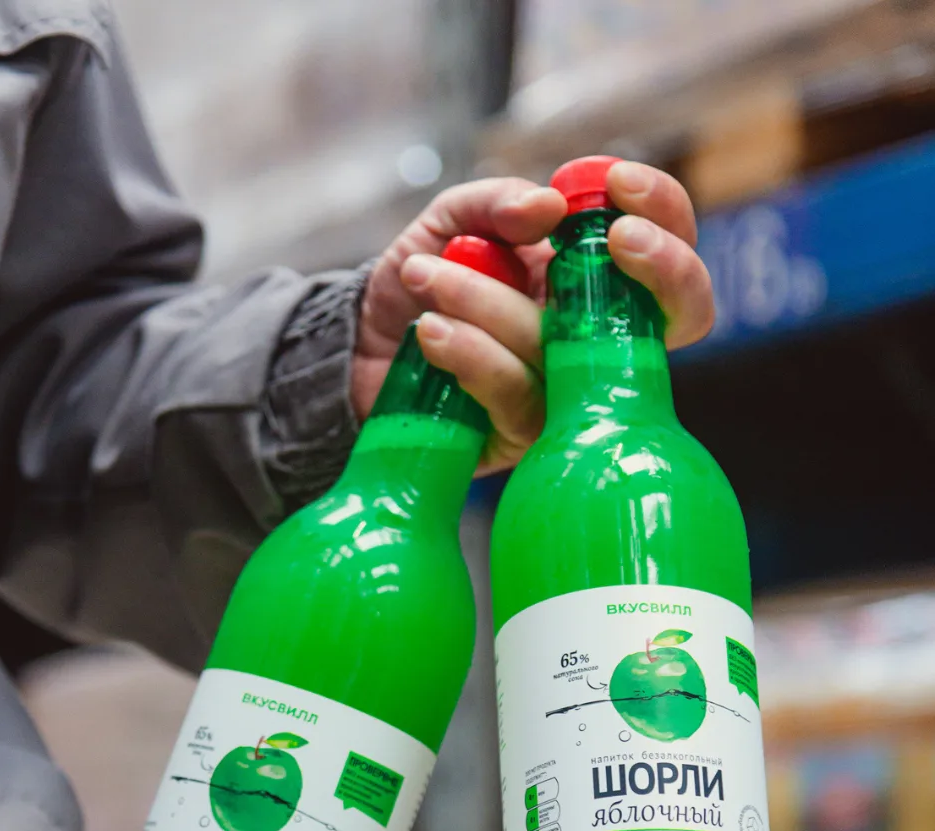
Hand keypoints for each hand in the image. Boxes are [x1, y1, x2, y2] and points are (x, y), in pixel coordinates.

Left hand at [352, 161, 713, 473]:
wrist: (359, 354)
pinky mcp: (525, 436)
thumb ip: (495, 202)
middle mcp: (597, 337)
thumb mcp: (450, 222)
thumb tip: (550, 207)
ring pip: (564, 346)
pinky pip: (516, 394)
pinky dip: (470, 353)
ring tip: (425, 275)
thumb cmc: (421, 286)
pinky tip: (429, 330)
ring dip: (489, 300)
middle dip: (662, 268)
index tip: (616, 185)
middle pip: (682, 314)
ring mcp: (568, 393)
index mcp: (595, 277)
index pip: (671, 245)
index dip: (665, 213)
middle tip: (611, 236)